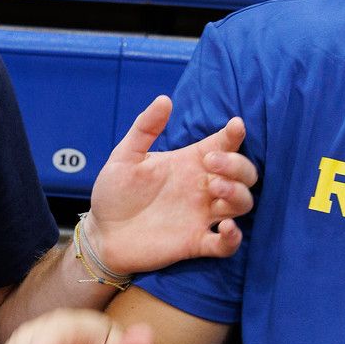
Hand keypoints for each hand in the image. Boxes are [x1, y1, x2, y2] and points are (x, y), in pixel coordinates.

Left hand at [86, 101, 257, 276]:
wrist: (101, 234)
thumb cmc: (114, 193)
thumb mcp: (125, 156)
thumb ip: (144, 128)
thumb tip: (165, 99)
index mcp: (188, 163)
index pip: (223, 144)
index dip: (234, 135)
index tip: (235, 126)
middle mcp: (201, 188)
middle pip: (243, 173)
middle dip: (237, 165)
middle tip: (212, 162)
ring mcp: (202, 216)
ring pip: (242, 203)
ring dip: (237, 193)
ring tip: (215, 188)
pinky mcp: (196, 242)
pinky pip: (227, 244)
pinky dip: (234, 237)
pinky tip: (226, 227)